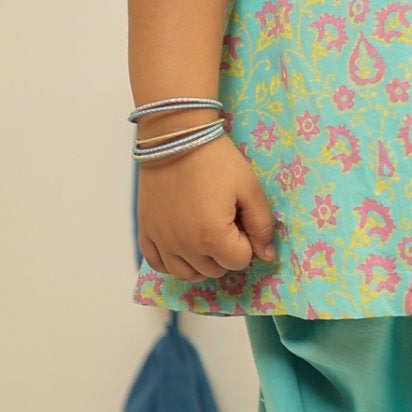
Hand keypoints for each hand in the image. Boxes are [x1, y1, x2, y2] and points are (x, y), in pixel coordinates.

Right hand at [137, 136, 275, 280]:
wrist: (176, 137)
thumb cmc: (216, 160)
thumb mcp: (249, 188)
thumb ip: (262, 225)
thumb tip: (265, 255)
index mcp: (211, 236)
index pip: (239, 262)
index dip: (246, 242)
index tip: (239, 218)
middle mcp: (183, 245)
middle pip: (215, 271)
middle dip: (226, 252)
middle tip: (224, 222)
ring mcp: (161, 241)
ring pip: (187, 274)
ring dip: (202, 262)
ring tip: (207, 237)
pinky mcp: (146, 232)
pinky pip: (158, 264)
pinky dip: (172, 261)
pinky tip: (183, 245)